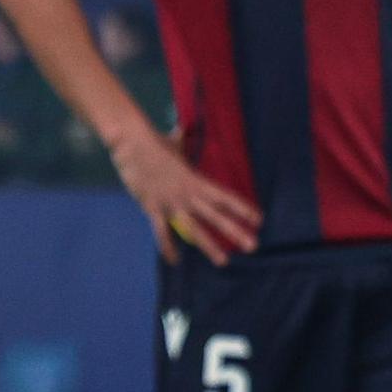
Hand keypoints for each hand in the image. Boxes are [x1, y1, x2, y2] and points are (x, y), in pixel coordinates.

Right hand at [111, 126, 260, 264]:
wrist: (132, 144)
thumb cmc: (154, 143)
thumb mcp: (175, 144)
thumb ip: (181, 143)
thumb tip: (180, 130)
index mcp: (197, 180)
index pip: (225, 197)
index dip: (243, 209)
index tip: (258, 220)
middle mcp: (188, 194)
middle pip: (216, 216)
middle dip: (235, 232)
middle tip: (253, 246)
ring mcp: (171, 202)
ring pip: (194, 229)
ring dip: (209, 246)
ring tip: (223, 261)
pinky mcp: (152, 207)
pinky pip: (161, 231)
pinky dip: (167, 246)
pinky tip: (174, 261)